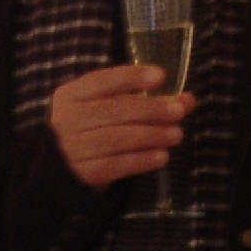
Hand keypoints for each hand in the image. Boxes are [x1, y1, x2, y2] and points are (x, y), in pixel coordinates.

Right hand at [49, 61, 194, 190]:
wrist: (62, 171)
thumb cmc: (91, 131)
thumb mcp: (107, 109)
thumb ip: (142, 100)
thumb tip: (187, 99)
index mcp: (70, 96)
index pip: (102, 81)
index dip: (131, 77)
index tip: (160, 76)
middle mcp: (68, 119)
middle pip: (113, 110)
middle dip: (149, 109)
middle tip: (178, 110)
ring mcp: (73, 148)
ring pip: (116, 139)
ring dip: (151, 135)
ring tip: (176, 134)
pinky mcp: (83, 174)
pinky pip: (116, 165)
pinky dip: (142, 160)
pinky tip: (162, 156)